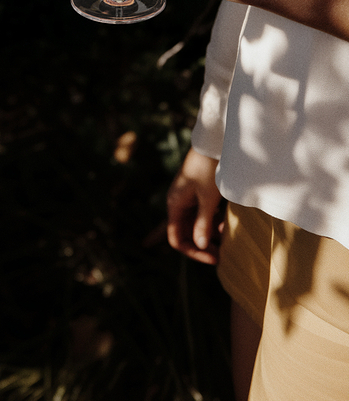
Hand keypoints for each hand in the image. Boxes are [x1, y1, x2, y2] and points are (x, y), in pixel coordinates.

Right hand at [167, 147, 222, 264]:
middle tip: (222, 255)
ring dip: (209, 234)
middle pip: (186, 233)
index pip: (176, 238)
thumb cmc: (208, 169)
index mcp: (175, 205)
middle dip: (203, 245)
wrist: (213, 143)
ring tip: (226, 241)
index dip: (193, 251)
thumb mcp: (208, 199)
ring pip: (196, 224)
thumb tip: (201, 246)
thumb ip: (203, 223)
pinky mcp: (199, 193)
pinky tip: (226, 225)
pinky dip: (213, 221)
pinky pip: (203, 214)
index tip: (213, 258)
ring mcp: (188, 198)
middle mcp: (178, 203)